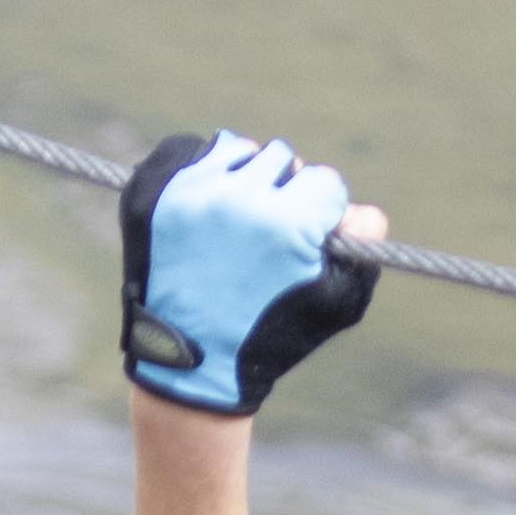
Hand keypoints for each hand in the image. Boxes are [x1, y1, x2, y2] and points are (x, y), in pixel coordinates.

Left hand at [119, 131, 386, 411]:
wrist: (189, 365)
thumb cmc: (270, 337)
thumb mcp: (336, 303)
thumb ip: (363, 248)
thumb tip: (362, 210)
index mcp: (286, 223)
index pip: (324, 182)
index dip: (322, 214)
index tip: (306, 240)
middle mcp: (236, 197)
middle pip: (282, 159)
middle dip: (284, 193)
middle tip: (266, 239)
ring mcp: (188, 189)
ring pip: (237, 150)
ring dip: (244, 179)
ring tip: (234, 227)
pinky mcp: (153, 186)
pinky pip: (190, 148)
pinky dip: (202, 173)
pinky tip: (203, 213)